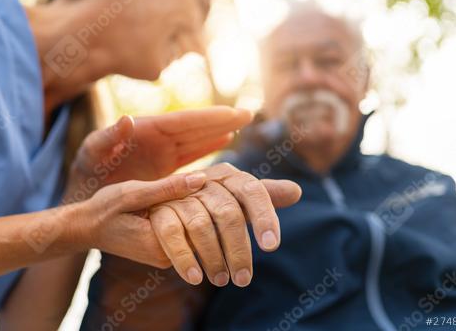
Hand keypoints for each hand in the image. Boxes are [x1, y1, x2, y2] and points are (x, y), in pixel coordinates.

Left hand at [66, 107, 252, 201]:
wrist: (83, 197)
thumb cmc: (84, 176)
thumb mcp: (90, 155)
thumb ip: (107, 138)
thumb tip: (127, 119)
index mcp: (145, 131)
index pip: (183, 121)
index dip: (209, 117)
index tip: (234, 113)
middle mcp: (157, 138)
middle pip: (196, 126)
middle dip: (221, 119)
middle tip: (249, 113)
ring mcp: (162, 152)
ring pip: (197, 139)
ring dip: (219, 131)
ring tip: (242, 124)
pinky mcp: (163, 167)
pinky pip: (191, 155)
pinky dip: (208, 147)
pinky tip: (225, 142)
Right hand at [80, 172, 208, 265]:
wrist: (88, 227)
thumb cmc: (105, 209)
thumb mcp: (133, 193)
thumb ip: (167, 188)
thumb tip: (201, 179)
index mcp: (160, 245)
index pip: (203, 224)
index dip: (208, 198)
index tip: (208, 180)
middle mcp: (167, 257)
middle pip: (204, 229)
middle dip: (208, 202)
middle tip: (205, 180)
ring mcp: (168, 256)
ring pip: (198, 229)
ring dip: (200, 206)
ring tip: (196, 185)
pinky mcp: (167, 250)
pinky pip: (188, 230)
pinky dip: (191, 211)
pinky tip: (187, 194)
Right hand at [149, 163, 301, 286]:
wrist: (162, 202)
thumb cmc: (209, 202)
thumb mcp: (236, 199)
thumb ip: (263, 197)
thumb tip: (296, 192)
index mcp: (229, 176)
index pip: (253, 191)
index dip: (264, 217)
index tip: (271, 247)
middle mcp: (206, 180)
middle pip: (228, 213)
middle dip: (237, 250)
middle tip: (243, 279)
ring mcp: (181, 195)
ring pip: (201, 226)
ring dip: (212, 257)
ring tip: (221, 279)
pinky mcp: (159, 211)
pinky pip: (173, 235)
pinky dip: (185, 258)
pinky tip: (195, 277)